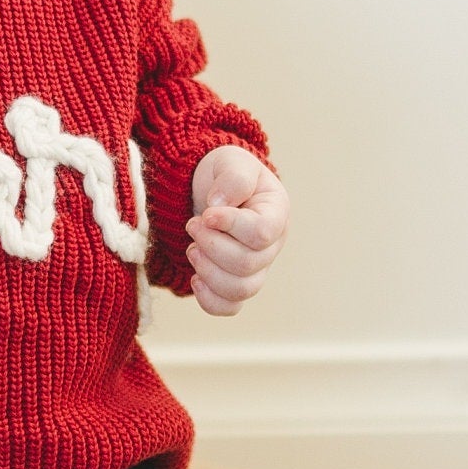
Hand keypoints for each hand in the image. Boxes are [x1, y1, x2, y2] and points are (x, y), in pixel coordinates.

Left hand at [188, 147, 288, 315]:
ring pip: (241, 289)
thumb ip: (233, 178)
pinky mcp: (236, 283)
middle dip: (211, 246)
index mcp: (276, 212)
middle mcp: (271, 245)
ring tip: (191, 249)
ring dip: (208, 272)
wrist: (210, 189)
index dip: (230, 226)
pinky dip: (210, 300)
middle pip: (247, 264)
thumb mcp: (230, 161)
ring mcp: (256, 267)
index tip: (206, 214)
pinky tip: (195, 279)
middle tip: (192, 225)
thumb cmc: (224, 174)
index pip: (262, 233)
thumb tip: (218, 206)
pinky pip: (230, 307)